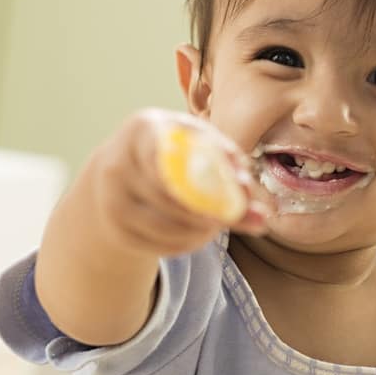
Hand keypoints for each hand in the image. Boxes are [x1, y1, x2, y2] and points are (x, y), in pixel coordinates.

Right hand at [84, 108, 269, 256]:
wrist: (123, 175)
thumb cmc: (176, 154)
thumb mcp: (202, 149)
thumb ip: (233, 175)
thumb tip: (264, 217)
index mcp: (144, 129)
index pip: (167, 152)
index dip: (200, 175)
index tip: (232, 191)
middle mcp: (118, 162)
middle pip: (168, 195)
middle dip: (208, 210)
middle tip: (232, 217)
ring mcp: (111, 199)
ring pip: (164, 226)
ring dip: (199, 232)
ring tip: (217, 225)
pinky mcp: (115, 230)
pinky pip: (157, 245)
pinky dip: (185, 244)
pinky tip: (196, 235)